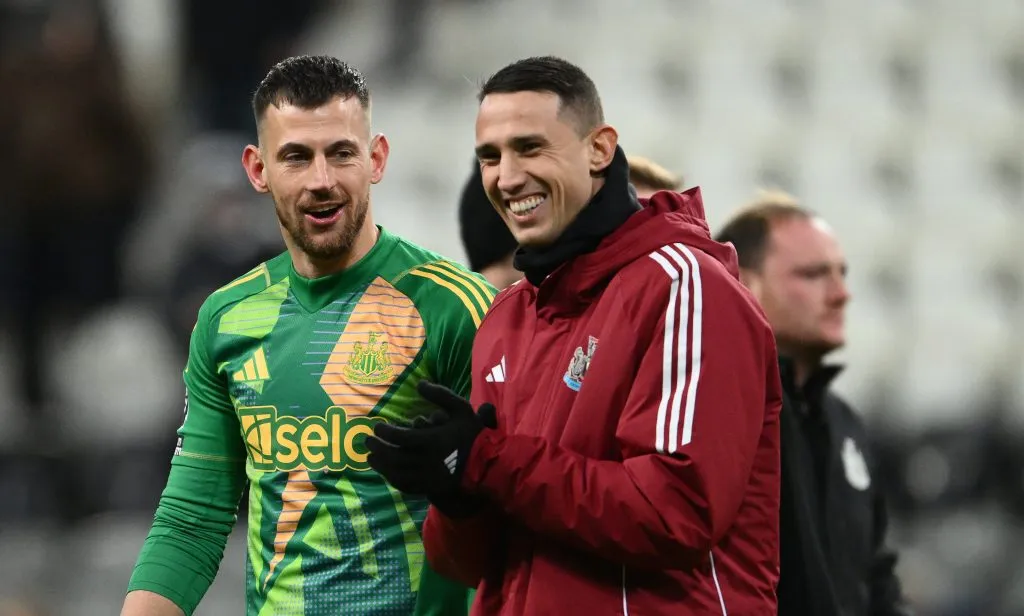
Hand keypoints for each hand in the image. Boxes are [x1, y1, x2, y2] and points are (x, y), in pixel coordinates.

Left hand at [366, 381, 496, 513]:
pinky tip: (388, 473)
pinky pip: (406, 486)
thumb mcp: (460, 408)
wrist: (489, 462)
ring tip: (371, 458)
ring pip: (396, 473)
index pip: (400, 436)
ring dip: (380, 466)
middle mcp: (426, 461)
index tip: (376, 426)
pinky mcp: (430, 488)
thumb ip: (439, 395)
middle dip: (377, 448)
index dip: (385, 431)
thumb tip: (419, 383)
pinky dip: (393, 480)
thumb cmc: (473, 434)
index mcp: (432, 440)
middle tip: (367, 441)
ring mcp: (427, 477)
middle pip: (393, 456)